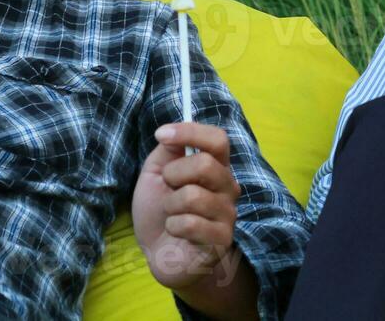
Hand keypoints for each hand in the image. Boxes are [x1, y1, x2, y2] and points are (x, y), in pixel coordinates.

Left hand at [132, 122, 241, 289]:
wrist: (159, 252)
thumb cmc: (160, 211)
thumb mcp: (156, 174)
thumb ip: (167, 151)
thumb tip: (171, 132)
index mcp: (216, 166)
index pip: (217, 139)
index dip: (190, 132)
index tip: (160, 134)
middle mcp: (228, 187)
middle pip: (205, 164)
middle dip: (174, 174)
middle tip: (167, 187)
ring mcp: (227, 214)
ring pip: (193, 196)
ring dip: (170, 205)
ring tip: (171, 213)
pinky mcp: (221, 239)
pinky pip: (190, 224)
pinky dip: (173, 226)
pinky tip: (175, 231)